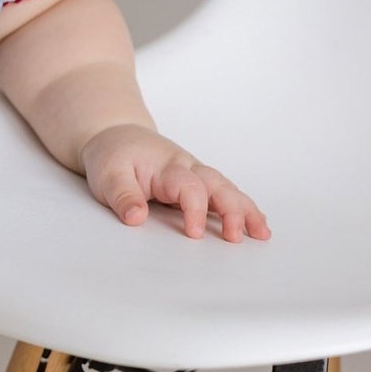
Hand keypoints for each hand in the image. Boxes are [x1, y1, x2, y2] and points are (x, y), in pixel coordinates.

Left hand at [79, 124, 272, 241]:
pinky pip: (224, 194)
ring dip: (245, 210)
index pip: (189, 188)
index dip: (194, 210)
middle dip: (232, 210)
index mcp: (168, 166)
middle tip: (237, 237)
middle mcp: (188, 168)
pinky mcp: (198, 183)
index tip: (194, 234)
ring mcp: (196, 174)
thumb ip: (123, 196)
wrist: (115, 135)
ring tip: (262, 233)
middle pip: (218, 186)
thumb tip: (136, 218)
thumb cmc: (113, 156)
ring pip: (227, 189)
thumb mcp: (108, 175)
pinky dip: (241, 208)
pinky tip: (255, 226)